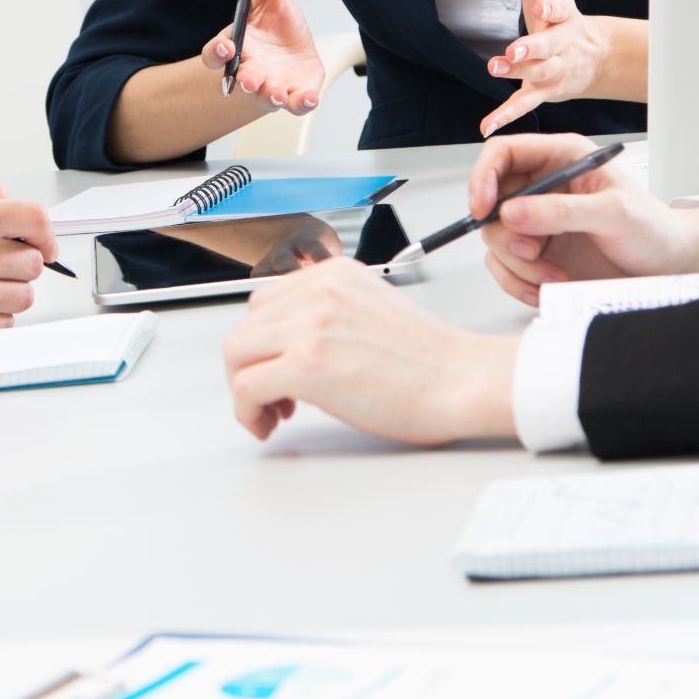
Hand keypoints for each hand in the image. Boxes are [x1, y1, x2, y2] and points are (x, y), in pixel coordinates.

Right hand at [203, 0, 322, 113]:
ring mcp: (272, 85)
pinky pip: (295, 105)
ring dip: (270, 96)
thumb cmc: (277, 27)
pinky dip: (301, 103)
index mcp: (239, 47)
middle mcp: (251, 70)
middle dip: (246, 81)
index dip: (217, 52)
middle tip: (251, 81)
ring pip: (266, 97)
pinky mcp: (295, 94)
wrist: (296, 51)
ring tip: (278, 93)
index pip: (216, 53)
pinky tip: (308, 98)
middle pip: (240, 80)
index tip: (226, 47)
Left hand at [221, 259, 518, 444]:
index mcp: (334, 275)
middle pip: (245, 327)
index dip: (265, 341)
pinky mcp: (307, 365)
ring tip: (274, 412)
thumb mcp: (371, 310)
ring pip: (236, 354)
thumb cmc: (430, 360)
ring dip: (245, 388)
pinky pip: (245, 387)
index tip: (276, 365)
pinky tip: (269, 423)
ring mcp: (310, 326)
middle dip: (250, 366)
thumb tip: (292, 342)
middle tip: (273, 396)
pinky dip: (248, 412)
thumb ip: (330, 313)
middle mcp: (318, 292)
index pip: (265, 300)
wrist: (462, 380)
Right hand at [468, 134, 698, 306]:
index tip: (482, 209)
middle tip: (531, 251)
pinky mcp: (539, 253)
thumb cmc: (654, 229)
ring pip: (496, 238)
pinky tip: (548, 285)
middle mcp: (545, 187)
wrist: (669, 268)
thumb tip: (512, 210)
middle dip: (504, 233)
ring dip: (517, 264)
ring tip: (553, 274)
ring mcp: (539, 222)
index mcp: (563, 159)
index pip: (503, 154)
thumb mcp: (613, 214)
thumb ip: (561, 211)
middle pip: (492, 200)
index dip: (483, 177)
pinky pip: (505, 266)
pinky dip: (519, 282)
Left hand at [478, 0, 623, 134]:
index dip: (552, 5)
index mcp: (564, 14)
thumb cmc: (560, 16)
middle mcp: (561, 44)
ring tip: (496, 68)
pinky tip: (487, 125)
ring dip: (517, 73)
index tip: (541, 5)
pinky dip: (506, 115)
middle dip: (532, 47)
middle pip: (549, 45)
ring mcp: (554, 69)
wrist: (592, 55)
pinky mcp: (543, 91)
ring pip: (538, 73)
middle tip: (514, 49)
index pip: (560, 6)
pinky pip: (525, 104)